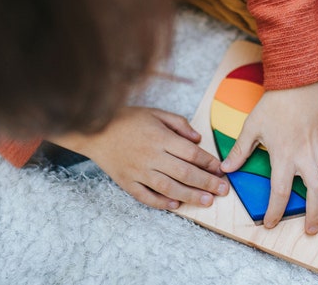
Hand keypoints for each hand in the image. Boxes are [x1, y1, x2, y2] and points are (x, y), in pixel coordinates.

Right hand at [48, 107, 227, 210]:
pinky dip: (161, 203)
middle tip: (223, 191)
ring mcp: (139, 171)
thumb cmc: (127, 119)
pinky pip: (146, 197)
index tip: (221, 169)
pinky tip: (175, 206)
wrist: (94, 130)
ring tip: (207, 202)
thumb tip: (198, 139)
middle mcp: (151, 156)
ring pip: (169, 188)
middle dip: (207, 183)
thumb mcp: (155, 113)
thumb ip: (178, 123)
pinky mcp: (127, 182)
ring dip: (190, 196)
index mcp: (160, 138)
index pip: (191, 153)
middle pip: (185, 173)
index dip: (209, 162)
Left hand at [220, 81, 317, 234]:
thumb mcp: (251, 127)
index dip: (275, 211)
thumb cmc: (272, 104)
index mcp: (283, 154)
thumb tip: (225, 169)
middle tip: (312, 229)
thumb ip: (240, 151)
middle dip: (314, 215)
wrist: (296, 78)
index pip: (280, 191)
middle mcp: (306, 154)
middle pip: (315, 191)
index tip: (270, 224)